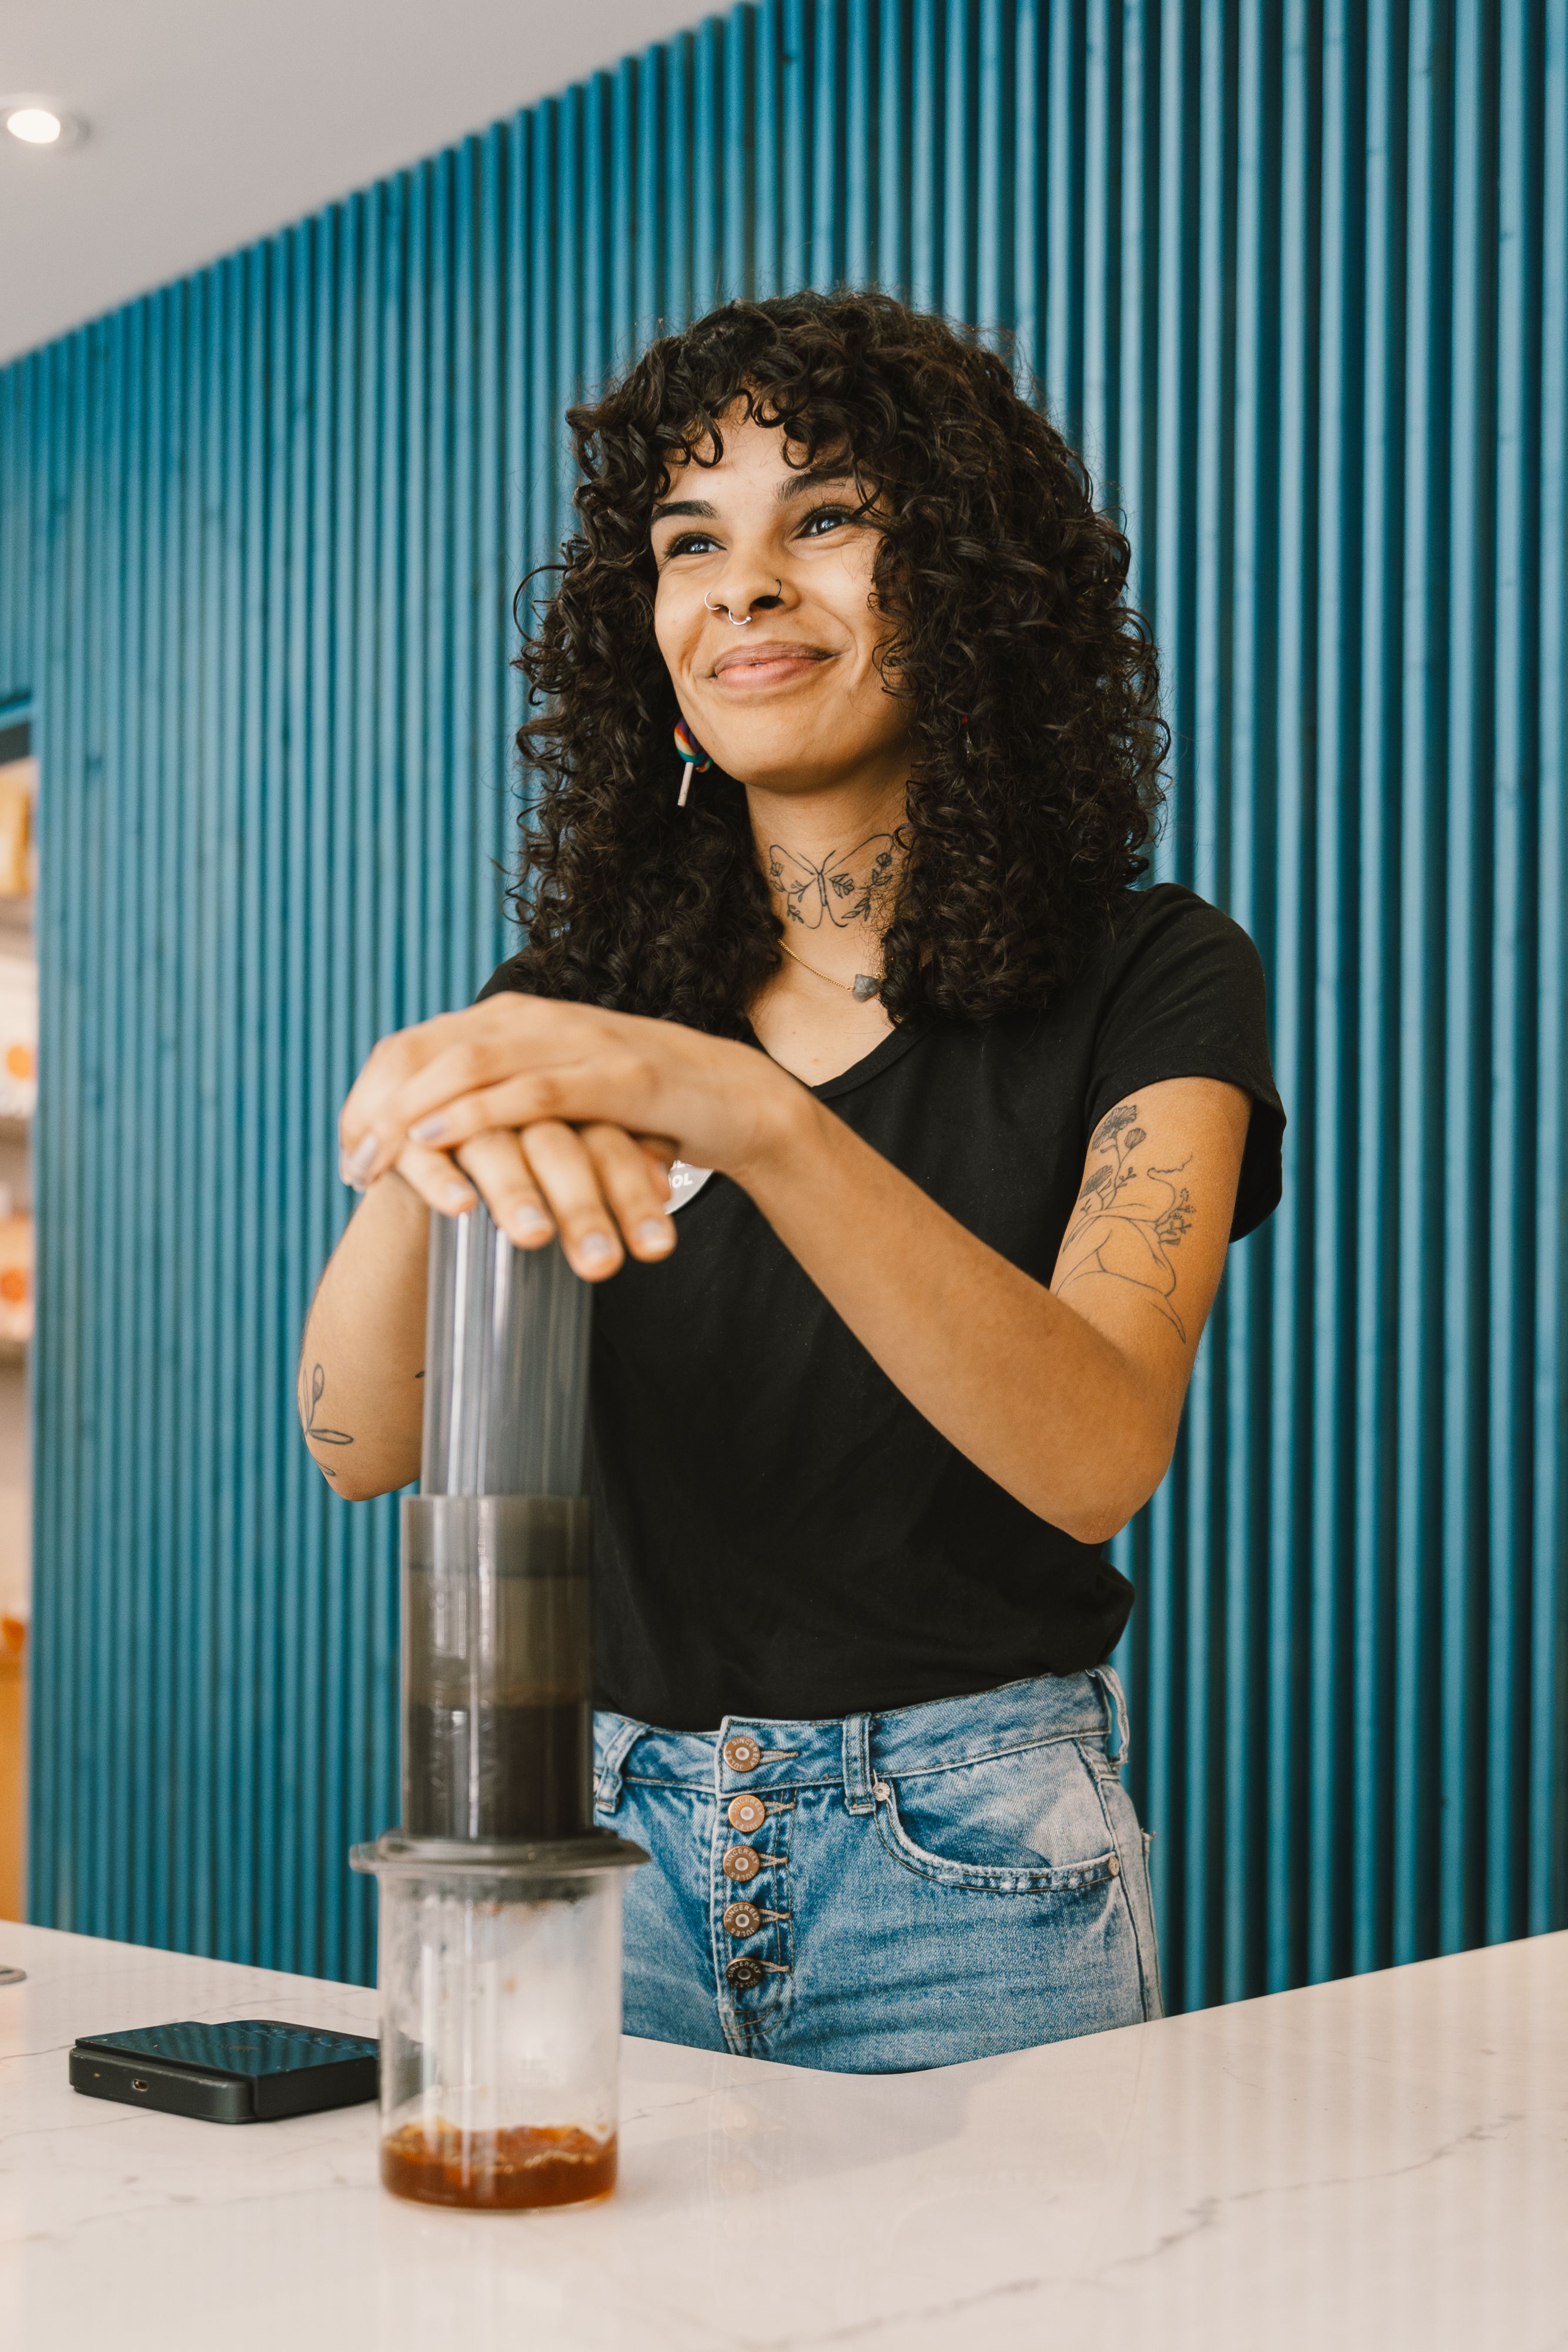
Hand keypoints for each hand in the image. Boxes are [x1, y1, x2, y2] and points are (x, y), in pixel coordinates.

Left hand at [338, 995, 800, 1279]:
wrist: (734, 1098)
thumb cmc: (640, 1109)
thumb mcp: (557, 1097)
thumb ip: (503, 1099)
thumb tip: (435, 1137)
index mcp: (517, 1020)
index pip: (421, 1044)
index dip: (374, 1093)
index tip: (349, 1150)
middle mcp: (538, 1018)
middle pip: (433, 1049)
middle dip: (382, 1106)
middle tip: (352, 1162)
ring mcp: (578, 1041)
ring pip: (473, 1062)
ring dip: (416, 1111)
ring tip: (378, 1155)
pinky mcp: (617, 1076)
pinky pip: (534, 1090)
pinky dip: (480, 1112)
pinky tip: (440, 1136)